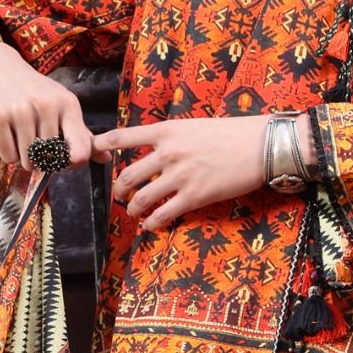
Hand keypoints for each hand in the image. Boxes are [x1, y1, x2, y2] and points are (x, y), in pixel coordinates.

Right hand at [0, 38, 109, 171]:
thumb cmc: (32, 89)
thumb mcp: (60, 103)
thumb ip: (81, 133)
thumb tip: (106, 158)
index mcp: (67, 104)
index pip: (80, 151)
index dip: (73, 164)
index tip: (65, 160)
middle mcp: (46, 105)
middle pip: (51, 160)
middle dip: (44, 161)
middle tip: (37, 146)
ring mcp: (20, 111)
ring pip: (29, 161)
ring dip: (25, 160)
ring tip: (22, 141)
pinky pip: (9, 157)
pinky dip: (9, 156)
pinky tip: (9, 138)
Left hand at [95, 114, 313, 231]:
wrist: (258, 146)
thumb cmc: (230, 135)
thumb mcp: (194, 126)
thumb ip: (171, 138)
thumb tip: (154, 152)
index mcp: (166, 131)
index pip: (123, 136)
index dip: (103, 144)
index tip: (94, 151)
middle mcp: (168, 153)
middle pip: (127, 175)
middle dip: (118, 190)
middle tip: (120, 196)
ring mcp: (179, 176)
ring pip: (141, 198)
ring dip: (132, 209)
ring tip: (133, 212)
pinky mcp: (193, 197)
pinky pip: (163, 214)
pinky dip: (151, 223)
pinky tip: (150, 226)